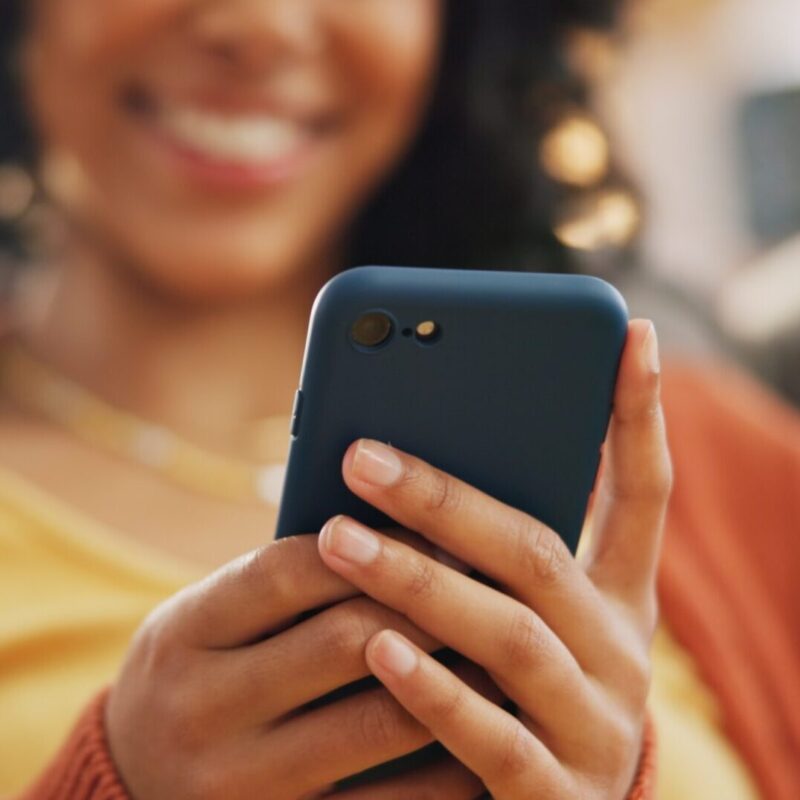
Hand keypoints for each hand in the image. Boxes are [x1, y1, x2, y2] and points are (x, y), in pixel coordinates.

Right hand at [106, 532, 495, 798]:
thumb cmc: (199, 673)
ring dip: (456, 677)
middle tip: (491, 579)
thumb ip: (283, 583)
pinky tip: (484, 726)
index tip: (438, 528)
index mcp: (181, 633)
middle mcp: (201, 710)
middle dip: (429, 604)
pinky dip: (446, 760)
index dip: (375, 544)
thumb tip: (402, 532)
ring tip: (503, 643)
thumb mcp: (207, 617)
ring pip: (380, 719)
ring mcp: (241, 785)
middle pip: (345, 640)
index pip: (291, 571)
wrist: (136, 784)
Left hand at [318, 319, 670, 798]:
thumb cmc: (518, 692)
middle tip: (362, 453)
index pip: (643, 492)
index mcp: (618, 597)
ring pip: (508, 635)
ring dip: (418, 581)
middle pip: (539, 554)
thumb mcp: (522, 616)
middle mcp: (620, 651)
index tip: (629, 333)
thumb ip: (488, 555)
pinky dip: (431, 689)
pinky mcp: (556, 796)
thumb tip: (402, 460)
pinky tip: (372, 646)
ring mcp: (595, 724)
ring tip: (337, 536)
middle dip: (447, 499)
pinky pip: (490, 738)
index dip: (638, 413)